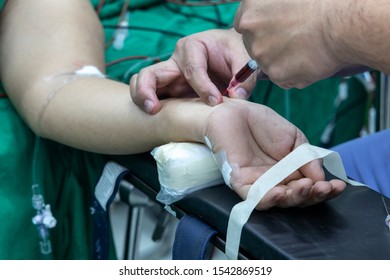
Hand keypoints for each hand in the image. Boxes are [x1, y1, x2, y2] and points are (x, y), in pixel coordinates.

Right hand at [130, 29, 256, 113]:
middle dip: (148, 90)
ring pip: (144, 84)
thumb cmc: (236, 54)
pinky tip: (157, 119)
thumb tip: (236, 97)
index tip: (216, 101)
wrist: (233, 57)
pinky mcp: (171, 91)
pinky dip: (150, 106)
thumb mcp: (245, 60)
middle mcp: (175, 61)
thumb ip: (244, 78)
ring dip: (142, 99)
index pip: (192, 69)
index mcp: (193, 47)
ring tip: (152, 114)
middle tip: (154, 110)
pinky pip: (152, 96)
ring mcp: (170, 77)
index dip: (203, 87)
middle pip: (151, 73)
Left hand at [203, 98, 345, 209]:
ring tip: (306, 188)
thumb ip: (307, 157)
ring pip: (278, 201)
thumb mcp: (294, 138)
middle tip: (323, 187)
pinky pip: (254, 197)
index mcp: (290, 172)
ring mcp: (258, 183)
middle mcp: (275, 181)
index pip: (310, 188)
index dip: (324, 190)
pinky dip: (268, 199)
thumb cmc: (262, 123)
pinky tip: (280, 193)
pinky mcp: (240, 182)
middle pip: (296, 198)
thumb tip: (321, 177)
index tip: (338, 185)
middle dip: (312, 196)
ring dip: (294, 198)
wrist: (234, 111)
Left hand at [234, 0, 345, 88]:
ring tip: (306, 47)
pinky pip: (281, 78)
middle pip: (253, 45)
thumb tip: (271, 16)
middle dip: (270, 44)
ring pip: (267, 63)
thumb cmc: (322, 3)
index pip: (244, 25)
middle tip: (294, 37)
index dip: (260, 28)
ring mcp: (262, 55)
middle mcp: (250, 33)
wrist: (343, 24)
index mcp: (250, 10)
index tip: (276, 27)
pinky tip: (310, 60)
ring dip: (283, 60)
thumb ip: (267, 5)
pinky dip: (294, 73)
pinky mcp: (276, 74)